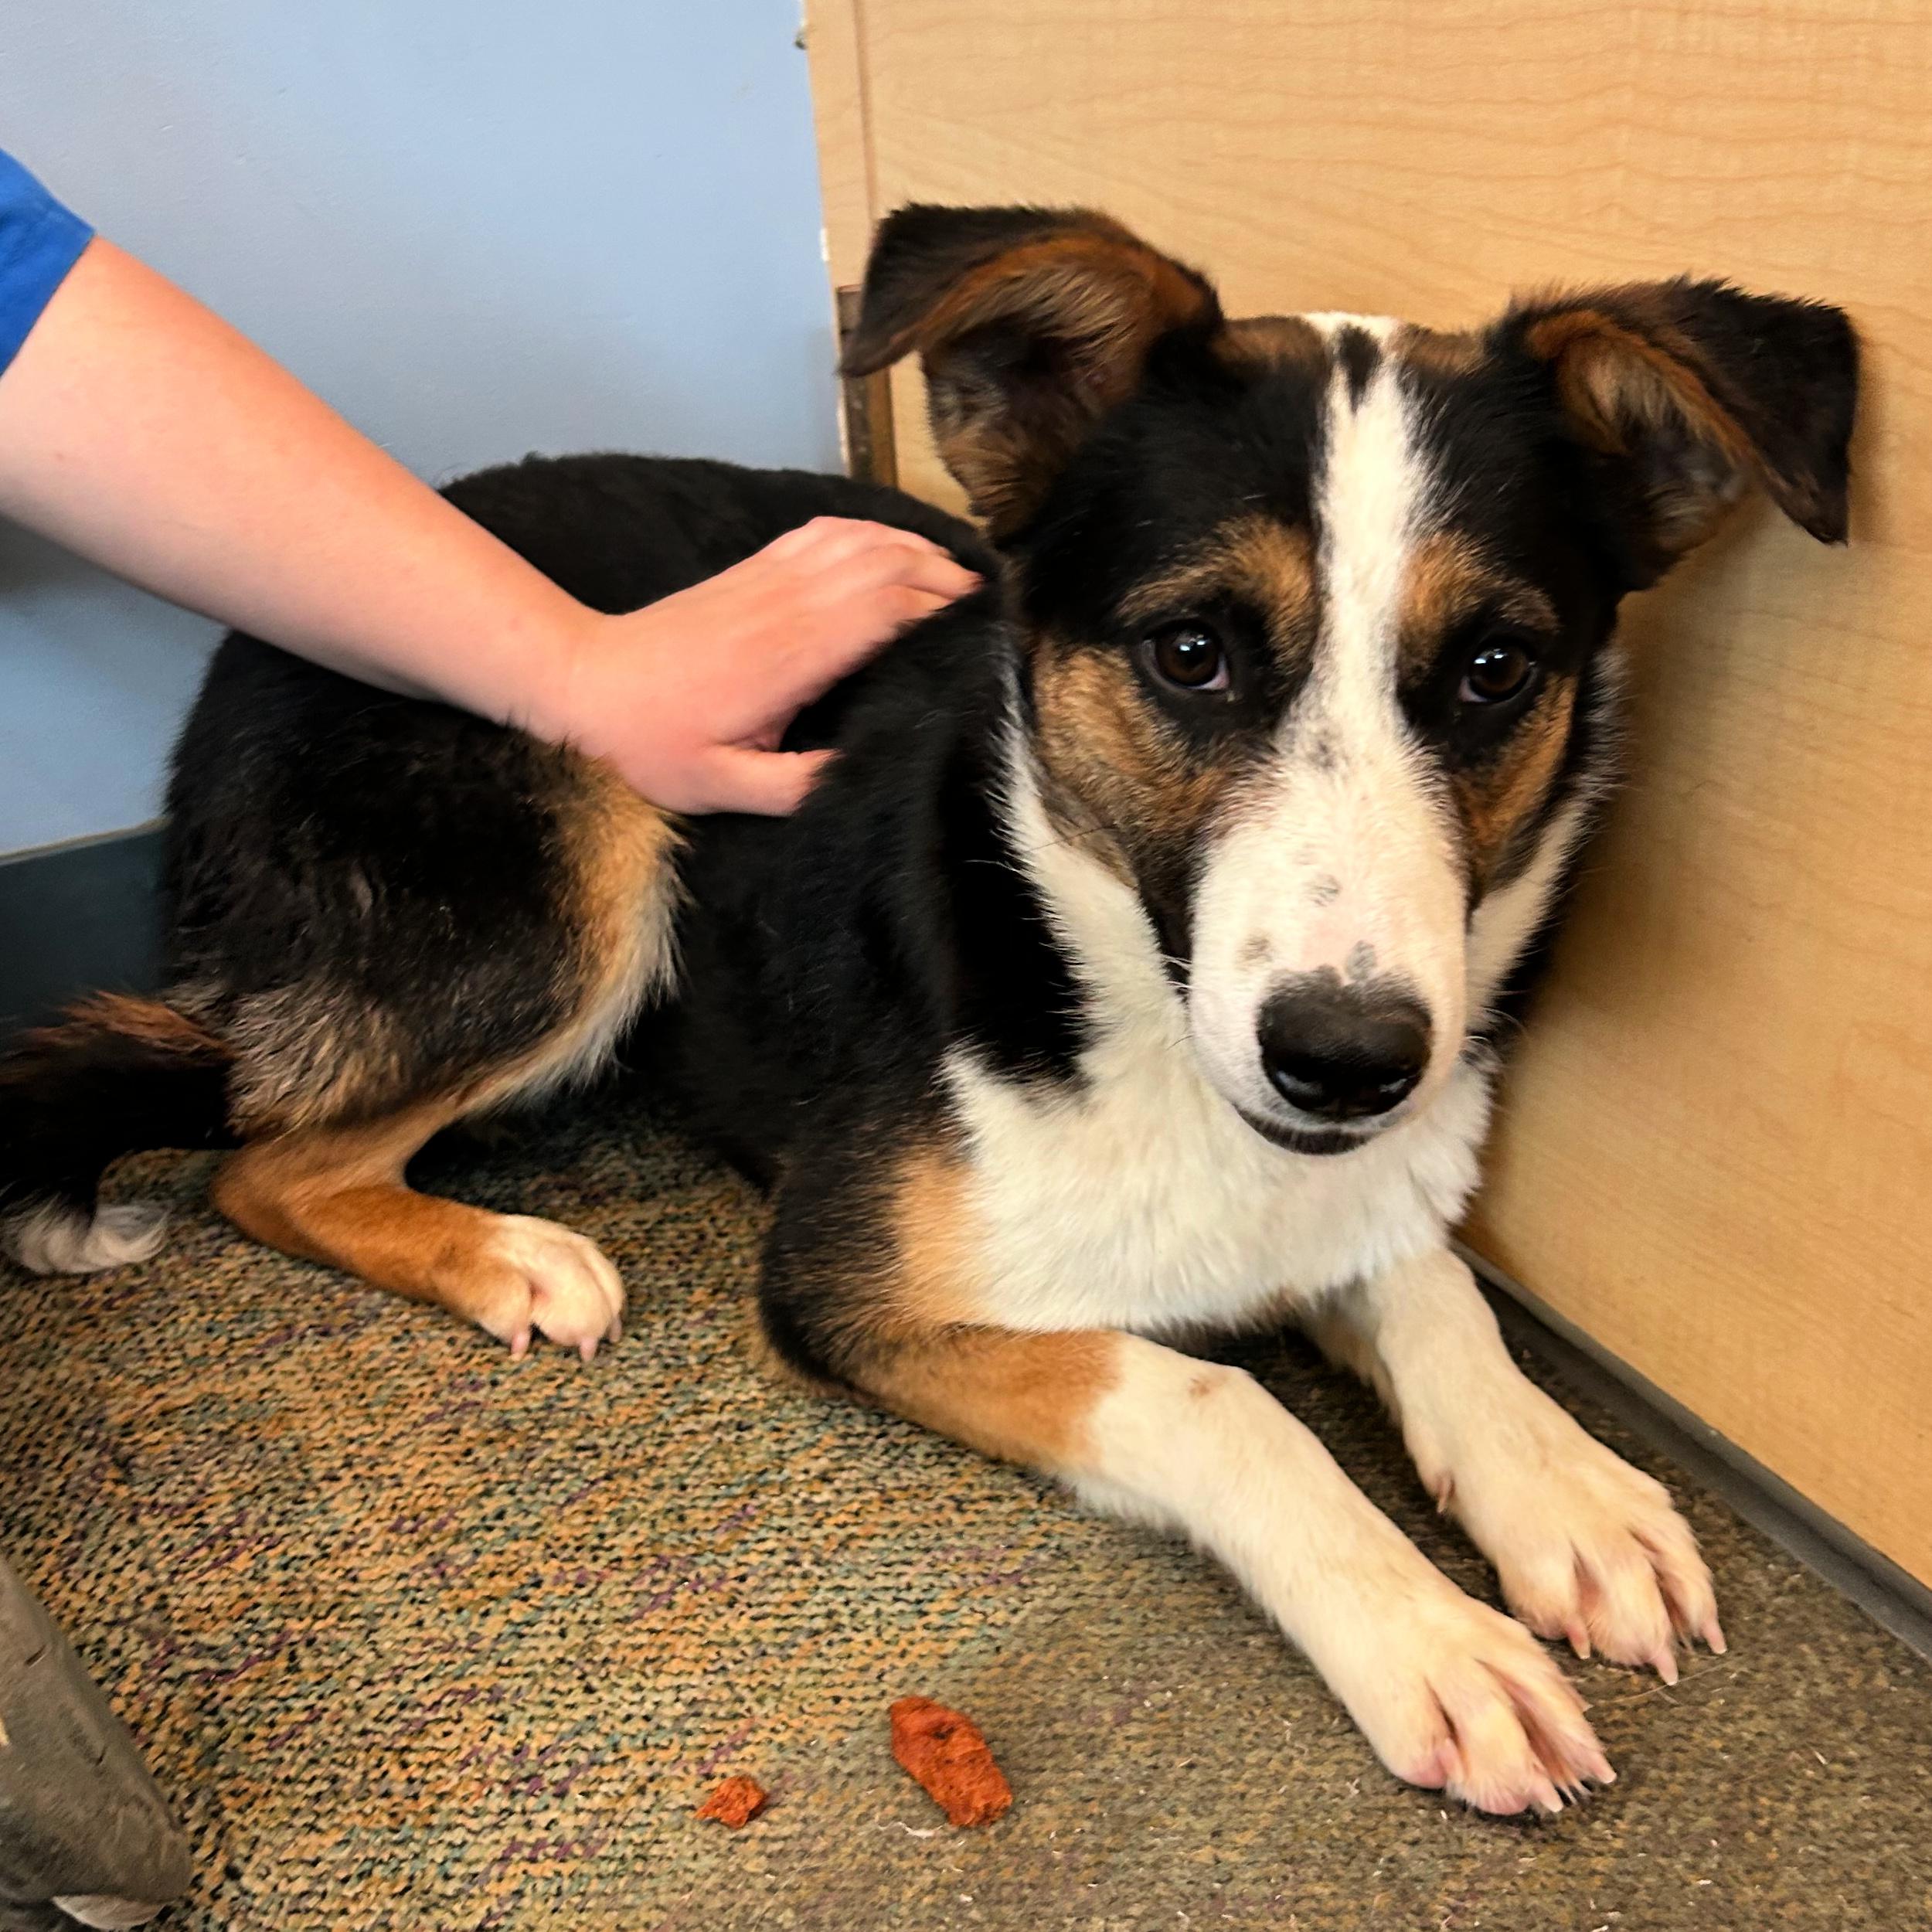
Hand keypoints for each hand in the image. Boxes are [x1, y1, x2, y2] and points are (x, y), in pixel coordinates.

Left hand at [543, 517, 980, 813]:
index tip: (984, 627)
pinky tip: (894, 548)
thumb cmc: (649, 744)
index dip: (940, 610)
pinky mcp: (752, 570)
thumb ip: (799, 786)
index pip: (884, 612)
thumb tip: (866, 774)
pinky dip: (871, 533)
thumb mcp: (723, 789)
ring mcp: (767, 580)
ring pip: (860, 541)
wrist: (582, 685)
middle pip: (886, 566)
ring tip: (959, 577)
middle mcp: (785, 606)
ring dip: (915, 551)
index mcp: (788, 658)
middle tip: (991, 605)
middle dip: (945, 578)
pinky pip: (825, 534)